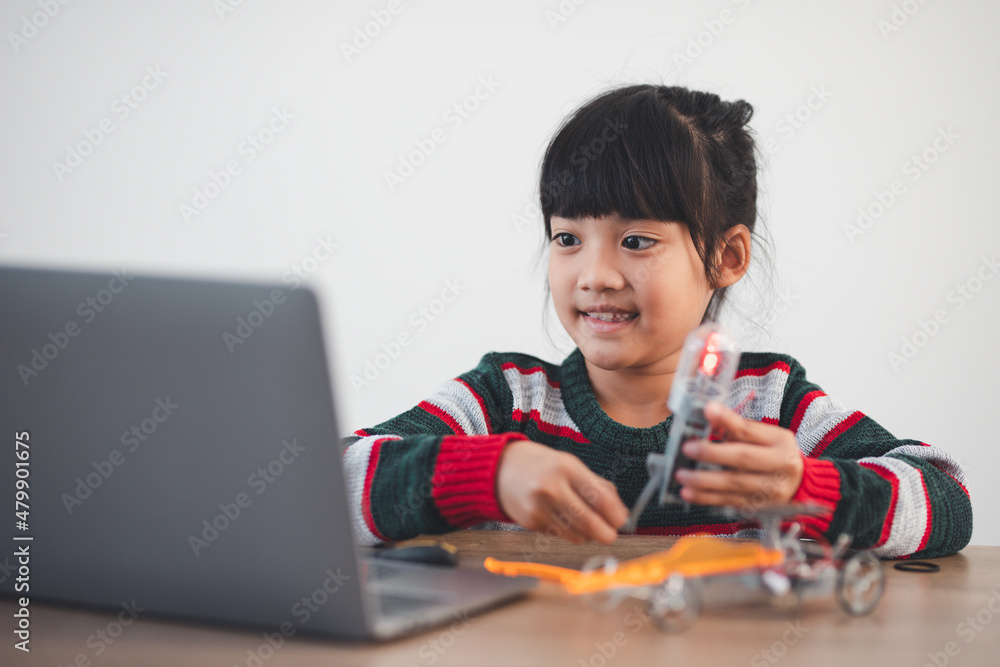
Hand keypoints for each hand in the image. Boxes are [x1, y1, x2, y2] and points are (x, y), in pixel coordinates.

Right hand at [496, 440, 627, 543]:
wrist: (500, 470)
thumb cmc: (543, 466)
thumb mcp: (570, 464)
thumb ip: (597, 486)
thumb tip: (622, 514)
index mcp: (566, 468)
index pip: (601, 498)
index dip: (617, 515)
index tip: (623, 522)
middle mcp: (552, 488)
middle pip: (590, 522)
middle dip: (606, 533)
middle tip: (611, 534)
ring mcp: (539, 507)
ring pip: (576, 534)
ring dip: (587, 534)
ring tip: (583, 521)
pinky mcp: (530, 522)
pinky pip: (560, 535)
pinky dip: (568, 532)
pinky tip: (561, 517)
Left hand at [673, 401, 804, 510]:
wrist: (798, 484)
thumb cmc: (775, 454)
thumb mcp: (765, 436)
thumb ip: (738, 427)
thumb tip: (709, 414)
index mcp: (780, 443)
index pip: (750, 430)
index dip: (728, 420)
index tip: (707, 410)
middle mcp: (780, 467)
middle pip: (744, 459)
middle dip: (713, 454)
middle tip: (688, 449)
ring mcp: (771, 490)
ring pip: (734, 485)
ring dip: (704, 481)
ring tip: (682, 475)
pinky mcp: (759, 506)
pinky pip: (729, 502)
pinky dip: (706, 498)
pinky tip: (688, 493)